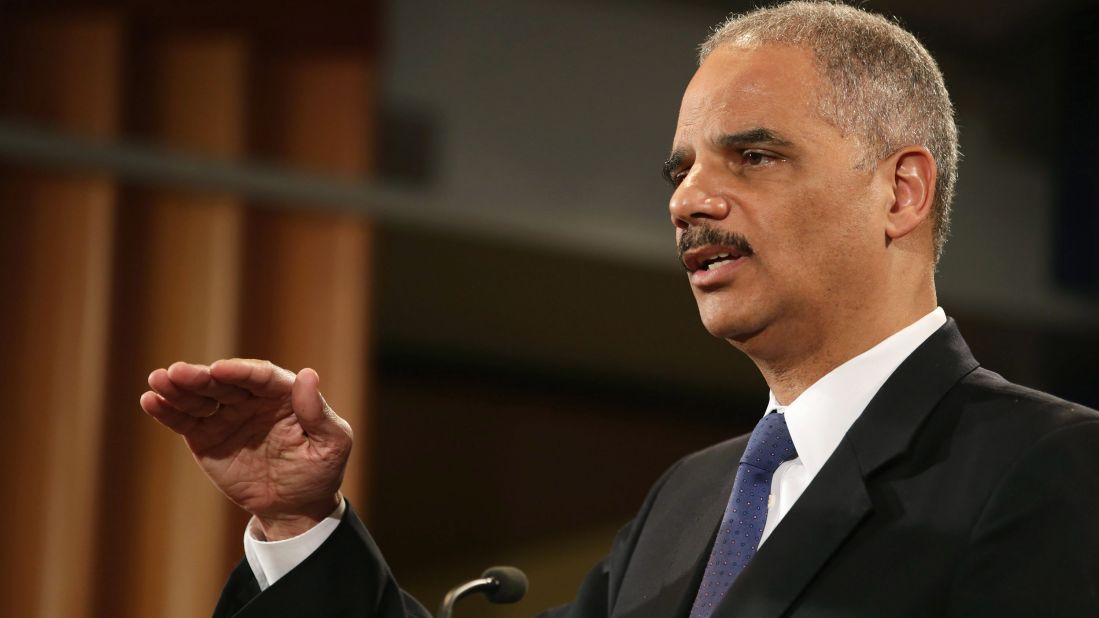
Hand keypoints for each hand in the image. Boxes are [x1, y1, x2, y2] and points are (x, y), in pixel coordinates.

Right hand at [139, 359, 352, 539]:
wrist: (296, 507)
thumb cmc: (320, 471)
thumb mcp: (332, 444)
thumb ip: (318, 413)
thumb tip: (308, 375)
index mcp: (284, 394)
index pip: (260, 377)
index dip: (240, 372)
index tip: (220, 370)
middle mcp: (252, 399)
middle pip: (224, 383)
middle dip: (201, 377)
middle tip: (177, 372)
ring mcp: (227, 416)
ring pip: (200, 397)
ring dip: (178, 388)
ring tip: (157, 381)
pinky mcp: (207, 437)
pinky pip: (186, 421)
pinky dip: (168, 411)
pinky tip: (151, 400)